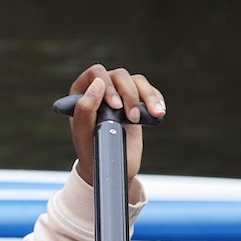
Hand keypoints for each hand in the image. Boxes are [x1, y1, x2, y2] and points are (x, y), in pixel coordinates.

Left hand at [66, 65, 162, 187]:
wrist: (110, 166)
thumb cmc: (91, 151)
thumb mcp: (83, 134)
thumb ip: (84, 109)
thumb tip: (97, 84)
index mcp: (81, 93)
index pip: (95, 73)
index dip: (107, 85)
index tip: (115, 107)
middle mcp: (100, 89)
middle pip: (119, 75)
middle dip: (129, 95)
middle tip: (132, 118)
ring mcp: (119, 94)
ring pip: (137, 81)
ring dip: (147, 96)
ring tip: (153, 115)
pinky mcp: (135, 102)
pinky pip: (149, 91)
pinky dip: (156, 100)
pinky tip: (158, 113)